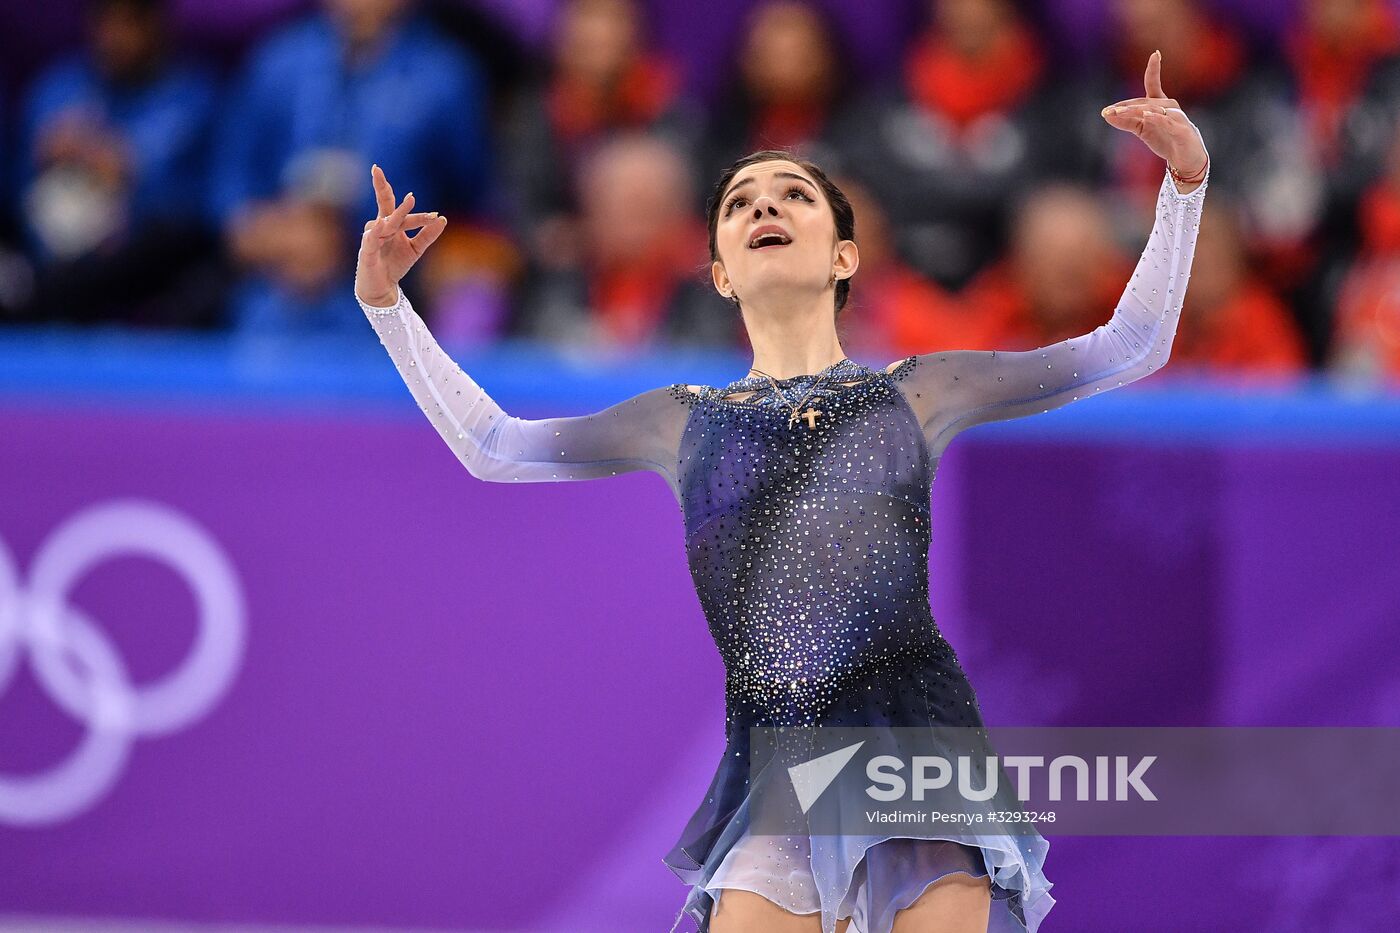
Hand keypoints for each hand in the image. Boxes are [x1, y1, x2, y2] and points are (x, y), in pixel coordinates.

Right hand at [354, 164, 447, 306]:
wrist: (382, 288)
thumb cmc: (395, 265)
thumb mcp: (415, 249)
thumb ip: (427, 235)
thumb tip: (442, 219)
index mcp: (390, 225)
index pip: (400, 210)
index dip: (414, 210)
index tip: (431, 212)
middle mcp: (379, 227)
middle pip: (382, 204)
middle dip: (379, 186)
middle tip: (376, 169)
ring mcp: (371, 238)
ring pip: (384, 222)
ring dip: (397, 214)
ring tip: (409, 200)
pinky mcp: (366, 252)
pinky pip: (370, 240)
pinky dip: (374, 233)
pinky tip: (380, 224)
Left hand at [1101, 50, 1208, 183]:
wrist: (1185, 160)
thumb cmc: (1165, 140)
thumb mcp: (1142, 130)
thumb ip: (1126, 122)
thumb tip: (1106, 115)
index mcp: (1160, 104)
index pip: (1155, 84)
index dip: (1154, 69)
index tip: (1156, 54)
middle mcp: (1170, 106)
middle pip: (1146, 101)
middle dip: (1126, 106)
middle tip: (1108, 111)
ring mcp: (1177, 117)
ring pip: (1155, 109)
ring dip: (1136, 111)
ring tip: (1120, 113)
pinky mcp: (1182, 130)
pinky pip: (1168, 121)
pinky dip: (1157, 118)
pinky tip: (1146, 116)